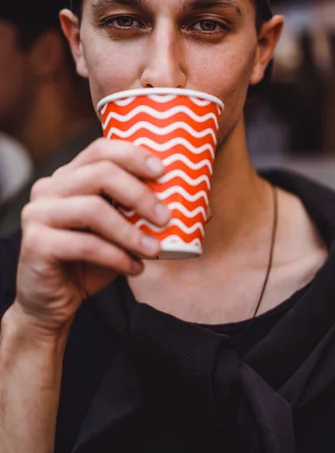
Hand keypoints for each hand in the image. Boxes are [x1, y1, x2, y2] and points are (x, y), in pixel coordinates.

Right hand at [14, 138, 170, 335]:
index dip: (134, 155)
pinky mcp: (35, 243)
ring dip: (131, 232)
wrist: (52, 302)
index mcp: (68, 176)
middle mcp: (48, 188)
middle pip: (100, 174)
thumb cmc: (89, 261)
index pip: (101, 150)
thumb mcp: (114, 230)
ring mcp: (37, 213)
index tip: (163, 171)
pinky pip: (84, 244)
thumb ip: (132, 210)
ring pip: (93, 210)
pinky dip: (116, 257)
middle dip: (140, 194)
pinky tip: (134, 268)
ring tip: (155, 249)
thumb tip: (181, 199)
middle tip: (166, 217)